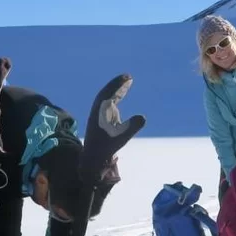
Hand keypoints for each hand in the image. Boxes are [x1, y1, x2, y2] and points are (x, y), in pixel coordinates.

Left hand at [81, 75, 143, 217]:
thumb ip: (132, 127)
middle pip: (106, 92)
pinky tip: (124, 91)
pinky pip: (109, 102)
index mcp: (99, 113)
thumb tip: (143, 117)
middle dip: (116, 84)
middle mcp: (98, 111)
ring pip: (107, 97)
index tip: (126, 77)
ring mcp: (99, 114)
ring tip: (128, 80)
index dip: (116, 85)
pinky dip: (116, 96)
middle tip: (128, 76)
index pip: (107, 94)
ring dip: (117, 89)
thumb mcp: (121, 138)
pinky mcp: (102, 118)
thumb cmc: (105, 149)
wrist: (92, 158)